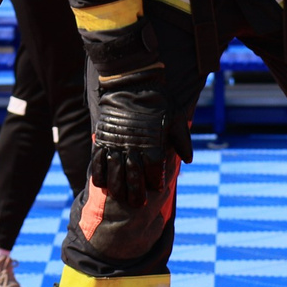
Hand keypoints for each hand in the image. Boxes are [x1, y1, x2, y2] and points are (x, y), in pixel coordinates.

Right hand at [88, 69, 185, 210]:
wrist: (132, 81)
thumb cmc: (158, 99)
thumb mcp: (176, 118)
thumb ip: (182, 140)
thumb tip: (189, 160)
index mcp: (153, 144)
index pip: (154, 171)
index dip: (156, 182)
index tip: (157, 187)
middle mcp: (134, 147)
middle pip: (134, 178)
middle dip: (136, 193)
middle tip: (138, 204)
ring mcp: (116, 143)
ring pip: (115, 173)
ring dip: (118, 189)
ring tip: (120, 198)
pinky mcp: (103, 139)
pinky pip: (98, 161)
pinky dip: (99, 174)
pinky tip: (102, 184)